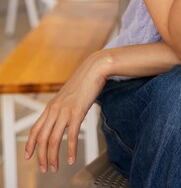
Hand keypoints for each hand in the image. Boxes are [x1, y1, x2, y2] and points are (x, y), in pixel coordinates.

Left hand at [24, 52, 106, 172]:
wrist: (94, 68)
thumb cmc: (84, 81)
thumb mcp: (67, 95)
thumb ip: (62, 107)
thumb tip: (61, 118)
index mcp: (51, 105)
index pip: (35, 128)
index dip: (30, 144)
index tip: (28, 156)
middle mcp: (55, 109)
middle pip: (42, 138)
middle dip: (41, 156)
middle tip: (44, 168)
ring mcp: (65, 110)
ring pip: (53, 139)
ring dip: (53, 157)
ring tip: (55, 168)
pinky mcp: (77, 112)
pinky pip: (71, 135)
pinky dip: (70, 150)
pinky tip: (72, 159)